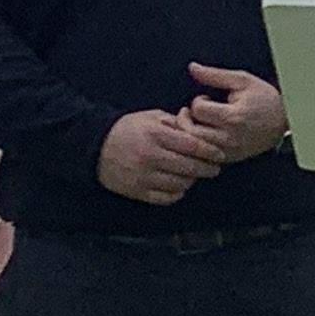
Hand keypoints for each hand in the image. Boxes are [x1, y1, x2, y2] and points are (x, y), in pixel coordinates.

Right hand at [96, 108, 224, 205]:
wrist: (95, 147)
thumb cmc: (127, 129)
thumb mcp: (150, 117)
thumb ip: (175, 123)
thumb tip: (199, 130)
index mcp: (155, 134)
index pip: (192, 145)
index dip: (209, 151)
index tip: (220, 154)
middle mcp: (151, 156)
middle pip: (189, 167)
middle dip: (207, 168)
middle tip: (215, 168)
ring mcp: (144, 176)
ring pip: (180, 184)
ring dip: (192, 180)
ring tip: (195, 175)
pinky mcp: (138, 191)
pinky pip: (166, 198)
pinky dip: (177, 193)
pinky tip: (180, 186)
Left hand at [182, 62, 289, 161]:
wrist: (286, 120)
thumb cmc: (265, 99)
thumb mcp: (242, 80)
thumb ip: (215, 75)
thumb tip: (192, 68)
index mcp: (233, 117)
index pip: (198, 110)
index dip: (198, 100)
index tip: (207, 98)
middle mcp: (229, 138)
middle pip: (191, 132)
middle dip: (188, 119)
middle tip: (194, 111)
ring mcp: (230, 151)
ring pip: (195, 147)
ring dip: (191, 133)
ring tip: (199, 122)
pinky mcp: (230, 159)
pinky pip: (205, 156)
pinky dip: (199, 146)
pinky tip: (205, 134)